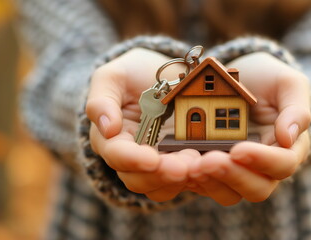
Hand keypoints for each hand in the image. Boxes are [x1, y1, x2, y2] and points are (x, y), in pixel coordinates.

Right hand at [86, 48, 199, 201]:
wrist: (163, 75)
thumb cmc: (134, 74)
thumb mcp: (114, 76)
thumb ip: (102, 100)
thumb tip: (107, 129)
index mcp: (111, 137)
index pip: (116, 154)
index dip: (132, 159)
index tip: (152, 159)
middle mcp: (131, 157)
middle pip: (137, 180)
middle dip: (160, 176)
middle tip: (184, 167)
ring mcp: (157, 162)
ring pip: (160, 187)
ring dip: (178, 181)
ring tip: (198, 166)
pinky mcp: (178, 163)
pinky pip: (183, 182)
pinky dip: (195, 179)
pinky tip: (207, 166)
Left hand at [188, 52, 310, 204]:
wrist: (238, 76)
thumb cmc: (267, 79)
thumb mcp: (287, 83)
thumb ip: (296, 109)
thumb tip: (288, 139)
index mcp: (286, 149)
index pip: (283, 165)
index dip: (263, 161)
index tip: (239, 149)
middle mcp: (262, 167)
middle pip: (256, 189)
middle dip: (233, 176)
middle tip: (209, 161)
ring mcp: (236, 171)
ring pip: (227, 193)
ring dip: (209, 182)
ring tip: (191, 165)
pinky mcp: (211, 170)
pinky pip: (201, 185)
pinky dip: (190, 179)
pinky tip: (177, 166)